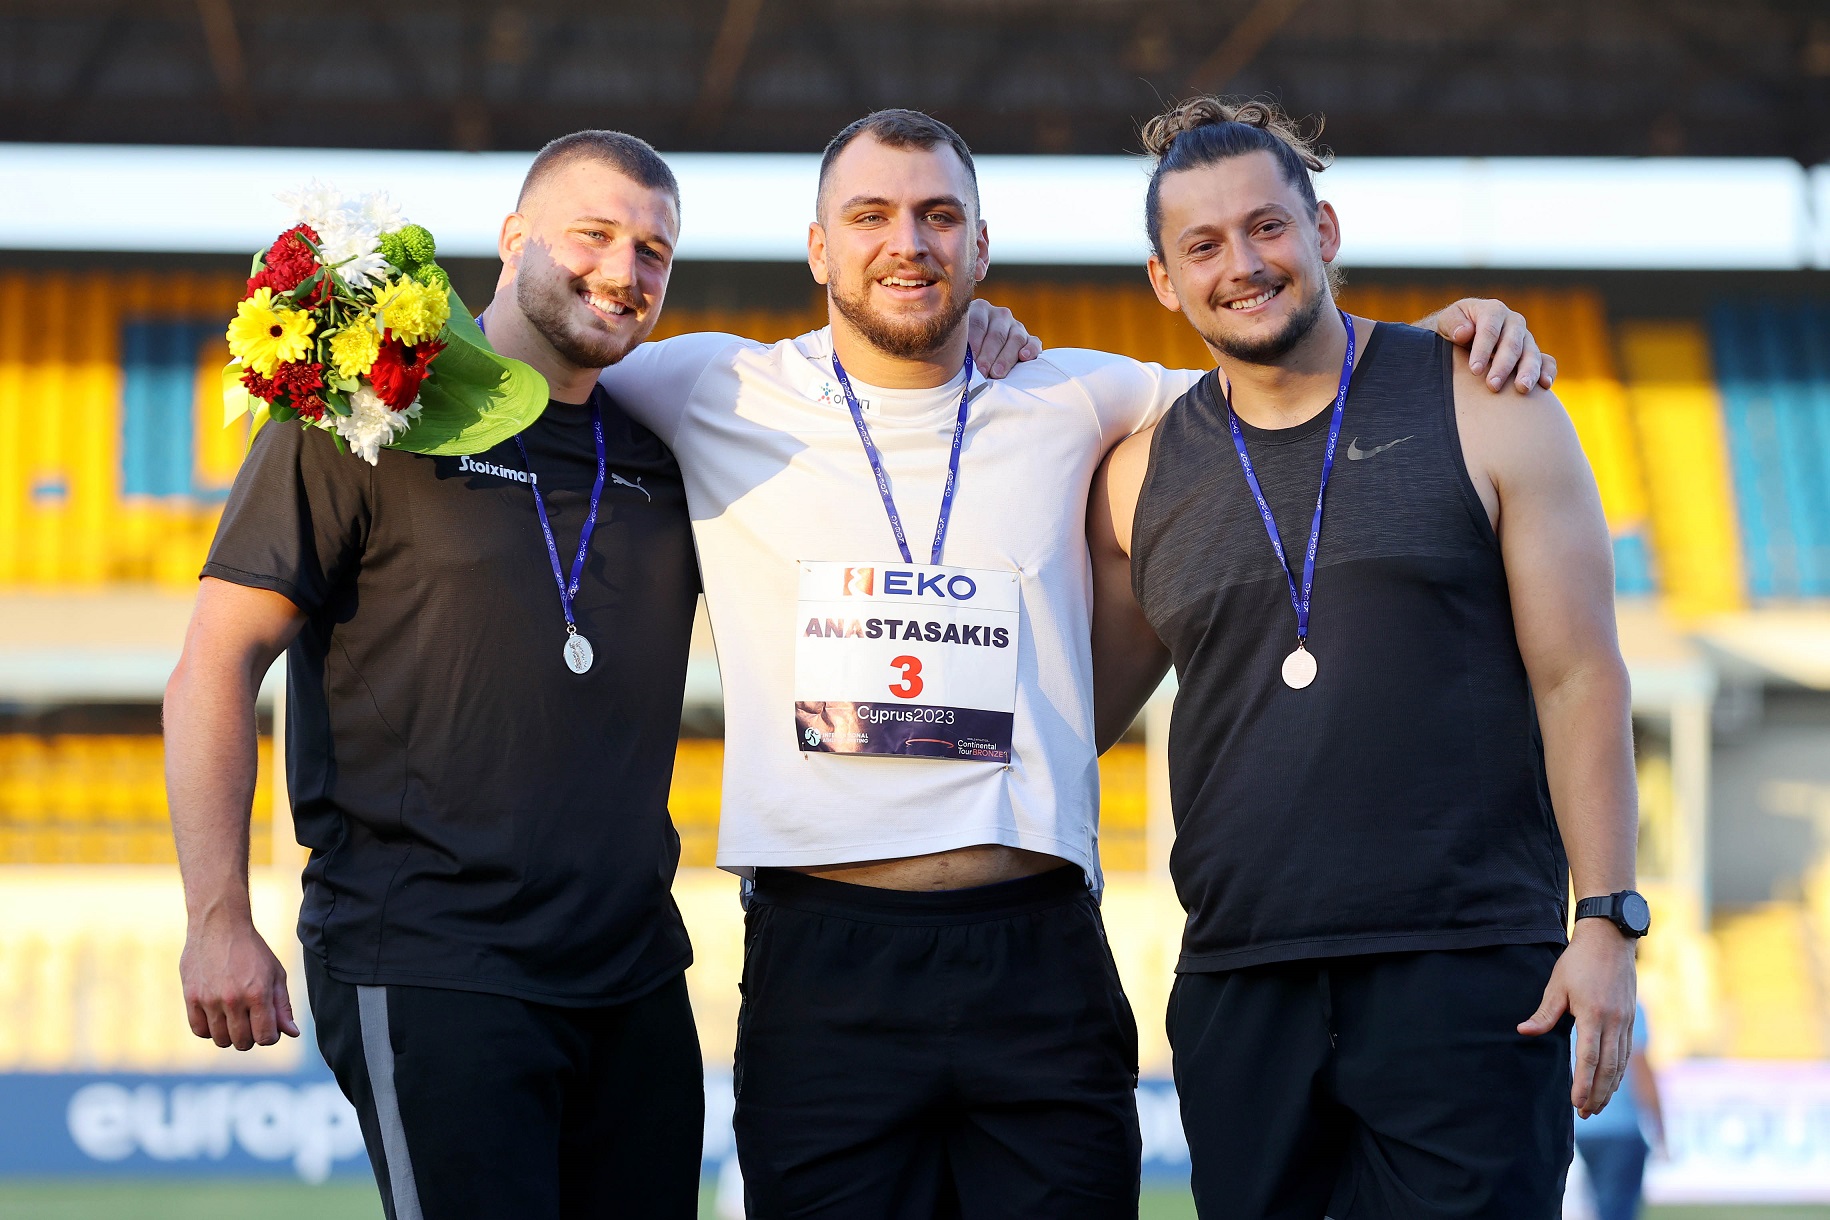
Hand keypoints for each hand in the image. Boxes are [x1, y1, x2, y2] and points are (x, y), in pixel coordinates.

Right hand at [180, 910, 299, 1050]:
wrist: (219, 925)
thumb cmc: (252, 950)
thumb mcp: (275, 974)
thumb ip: (283, 1006)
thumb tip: (292, 1033)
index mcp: (258, 993)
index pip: (265, 1037)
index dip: (270, 1036)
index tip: (268, 1027)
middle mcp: (233, 999)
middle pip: (242, 1042)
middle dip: (251, 1037)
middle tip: (251, 1021)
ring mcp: (209, 1000)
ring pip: (220, 1039)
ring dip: (230, 1035)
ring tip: (234, 1018)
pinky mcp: (191, 997)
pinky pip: (199, 1030)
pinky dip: (209, 1030)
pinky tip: (217, 1017)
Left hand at [965, 298, 1042, 378]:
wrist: (982, 354)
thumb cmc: (964, 350)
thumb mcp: (959, 343)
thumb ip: (959, 347)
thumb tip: (959, 363)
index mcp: (980, 309)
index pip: (978, 323)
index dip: (974, 343)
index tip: (970, 360)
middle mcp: (1000, 314)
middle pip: (997, 334)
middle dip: (989, 355)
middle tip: (982, 371)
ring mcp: (1016, 326)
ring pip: (1015, 338)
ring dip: (1006, 357)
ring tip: (997, 373)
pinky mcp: (1030, 339)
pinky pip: (1034, 343)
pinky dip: (1031, 350)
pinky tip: (1024, 358)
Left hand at [1434, 299, 1557, 392]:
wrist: (1463, 336)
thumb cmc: (1453, 329)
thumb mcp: (1446, 321)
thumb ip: (1452, 324)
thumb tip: (1464, 333)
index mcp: (1493, 310)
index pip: (1490, 330)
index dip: (1483, 350)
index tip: (1474, 370)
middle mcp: (1513, 322)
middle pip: (1512, 344)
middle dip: (1503, 366)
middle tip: (1492, 386)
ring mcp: (1525, 339)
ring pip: (1531, 353)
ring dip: (1528, 372)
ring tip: (1522, 388)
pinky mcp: (1533, 354)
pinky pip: (1546, 361)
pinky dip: (1547, 372)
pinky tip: (1544, 385)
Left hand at [1517, 919, 1635, 1116]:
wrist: (1611, 940)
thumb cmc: (1579, 961)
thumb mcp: (1557, 985)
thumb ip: (1544, 1013)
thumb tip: (1523, 1032)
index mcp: (1593, 1015)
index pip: (1588, 1058)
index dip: (1584, 1084)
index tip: (1576, 1104)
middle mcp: (1614, 1023)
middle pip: (1607, 1068)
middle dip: (1597, 1094)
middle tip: (1585, 1114)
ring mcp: (1626, 1022)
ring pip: (1620, 1064)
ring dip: (1609, 1088)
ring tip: (1597, 1106)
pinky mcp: (1631, 1020)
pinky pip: (1626, 1053)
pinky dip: (1618, 1072)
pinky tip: (1611, 1083)